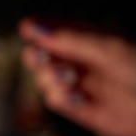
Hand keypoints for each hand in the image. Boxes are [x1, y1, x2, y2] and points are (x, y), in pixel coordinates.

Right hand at [19, 17, 135, 135]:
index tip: (26, 27)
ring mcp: (79, 85)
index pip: (53, 29)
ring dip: (51, 78)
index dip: (37, 28)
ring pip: (44, 79)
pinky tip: (80, 98)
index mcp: (89, 39)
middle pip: (40, 55)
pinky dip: (61, 98)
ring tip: (72, 79)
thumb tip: (32, 27)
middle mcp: (80, 61)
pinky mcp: (80, 108)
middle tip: (43, 58)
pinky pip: (55, 100)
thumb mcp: (108, 49)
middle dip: (37, 56)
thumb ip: (69, 39)